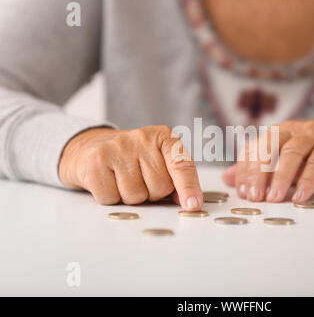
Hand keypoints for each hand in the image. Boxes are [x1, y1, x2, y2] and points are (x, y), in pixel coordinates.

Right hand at [59, 126, 202, 208]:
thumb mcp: (158, 162)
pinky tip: (108, 182)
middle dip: (152, 193)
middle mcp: (142, 138)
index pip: (181, 165)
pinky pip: (111, 198)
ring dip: (130, 197)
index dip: (188, 187)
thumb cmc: (132, 160)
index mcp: (163, 137)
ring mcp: (117, 147)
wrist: (91, 148)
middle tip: (139, 180)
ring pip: (136, 196)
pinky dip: (110, 198)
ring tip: (123, 181)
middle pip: (160, 186)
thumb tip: (190, 202)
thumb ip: (176, 180)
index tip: (193, 205)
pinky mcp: (96, 160)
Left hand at [222, 115, 313, 202]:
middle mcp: (291, 130)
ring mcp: (313, 134)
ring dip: (281, 177)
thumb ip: (258, 169)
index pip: (253, 150)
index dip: (245, 171)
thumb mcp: (286, 161)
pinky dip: (309, 179)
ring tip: (274, 198)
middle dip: (258, 174)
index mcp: (276, 134)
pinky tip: (301, 196)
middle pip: (268, 148)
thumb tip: (228, 179)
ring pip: (292, 152)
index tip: (243, 193)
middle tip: (254, 197)